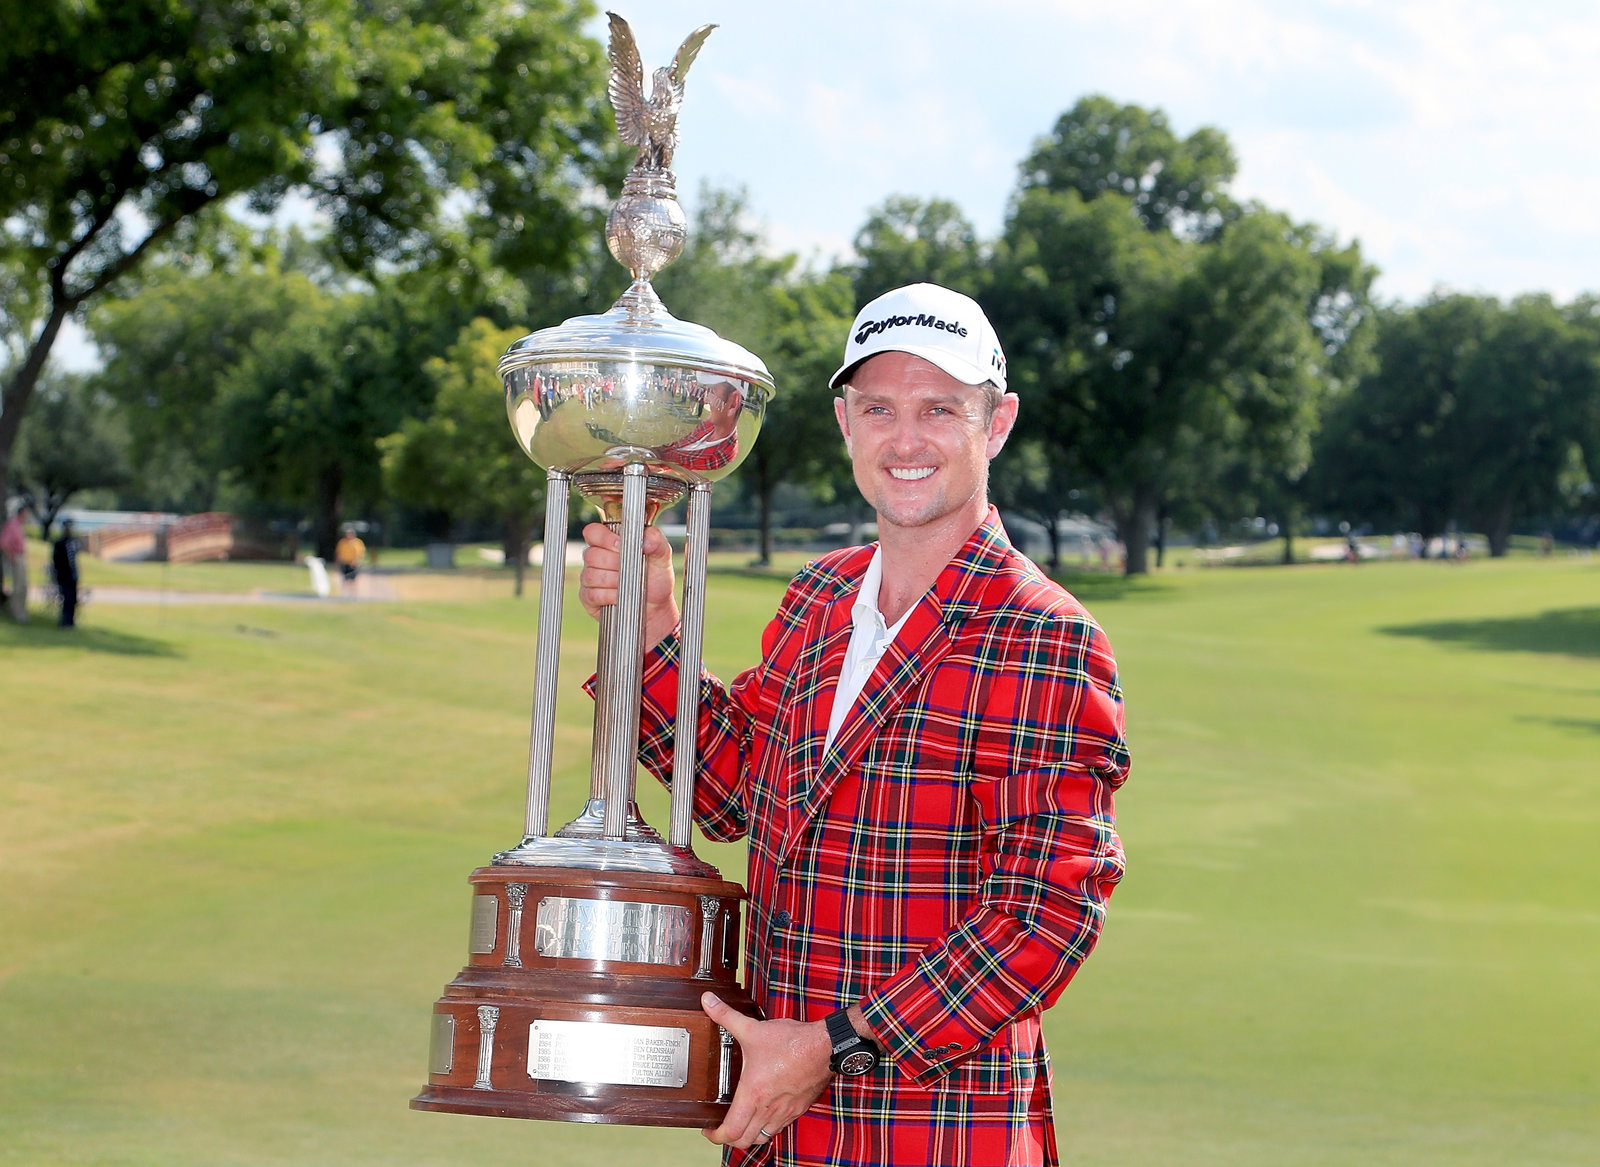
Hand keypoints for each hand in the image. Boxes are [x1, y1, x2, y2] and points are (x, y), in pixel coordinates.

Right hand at [577, 521, 678, 648]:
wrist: (656, 606)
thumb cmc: (656, 579)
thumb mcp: (662, 557)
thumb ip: (656, 541)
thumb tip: (646, 539)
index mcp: (609, 542)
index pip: (593, 532)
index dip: (603, 538)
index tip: (619, 545)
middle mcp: (596, 558)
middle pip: (591, 555)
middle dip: (613, 563)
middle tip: (630, 569)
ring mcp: (589, 577)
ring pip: (591, 575)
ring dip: (613, 581)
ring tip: (628, 583)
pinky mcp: (588, 597)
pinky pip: (592, 594)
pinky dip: (609, 596)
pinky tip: (620, 595)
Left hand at [700, 991, 832, 1149]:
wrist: (824, 1047)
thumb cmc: (791, 1042)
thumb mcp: (753, 1028)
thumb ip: (726, 1015)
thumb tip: (708, 1001)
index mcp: (753, 1094)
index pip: (730, 1131)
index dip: (714, 1135)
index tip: (707, 1128)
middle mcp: (768, 1108)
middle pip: (744, 1140)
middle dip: (729, 1138)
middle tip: (721, 1126)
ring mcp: (784, 1111)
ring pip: (762, 1137)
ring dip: (749, 1134)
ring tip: (741, 1121)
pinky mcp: (797, 1109)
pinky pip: (779, 1128)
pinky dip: (767, 1127)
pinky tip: (764, 1112)